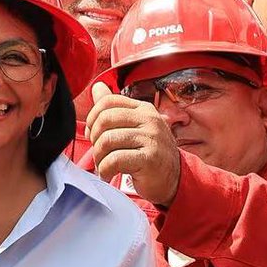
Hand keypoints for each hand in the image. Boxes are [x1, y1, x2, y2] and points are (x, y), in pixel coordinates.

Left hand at [86, 82, 180, 204]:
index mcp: (143, 109)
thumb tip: (97, 86)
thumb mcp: (134, 127)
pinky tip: (108, 175)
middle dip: (94, 139)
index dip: (92, 118)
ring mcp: (151, 138)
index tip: (92, 135)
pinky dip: (105, 170)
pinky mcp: (150, 158)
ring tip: (103, 166)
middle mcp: (149, 120)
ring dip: (98, 158)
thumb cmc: (149, 154)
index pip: (108, 102)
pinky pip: (115, 160)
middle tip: (98, 153)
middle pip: (104, 120)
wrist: (173, 179)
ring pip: (107, 140)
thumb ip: (114, 109)